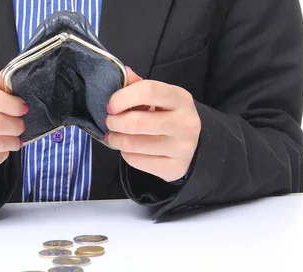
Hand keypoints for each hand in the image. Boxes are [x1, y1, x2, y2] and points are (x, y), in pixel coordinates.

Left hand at [105, 67, 200, 181]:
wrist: (192, 147)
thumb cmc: (168, 117)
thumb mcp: (159, 98)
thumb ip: (139, 85)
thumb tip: (123, 73)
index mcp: (180, 98)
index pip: (148, 91)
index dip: (122, 97)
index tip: (111, 106)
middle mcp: (185, 123)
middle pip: (135, 122)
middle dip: (114, 122)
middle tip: (110, 122)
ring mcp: (181, 148)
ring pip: (132, 145)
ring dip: (116, 140)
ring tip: (115, 136)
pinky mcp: (174, 168)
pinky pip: (136, 161)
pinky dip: (125, 154)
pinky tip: (130, 149)